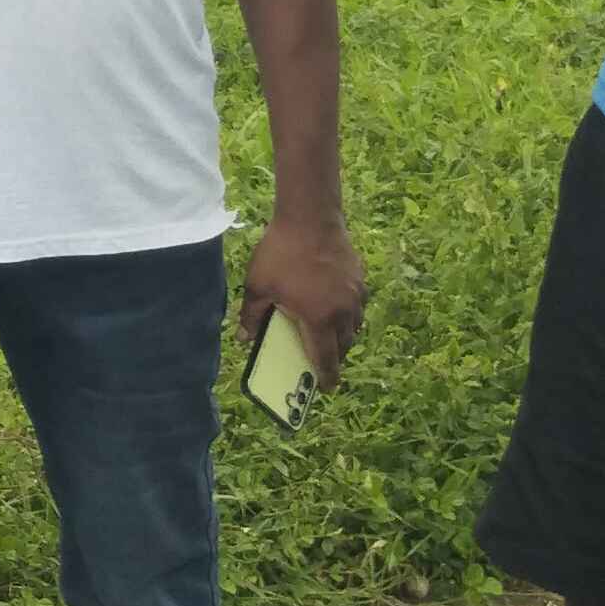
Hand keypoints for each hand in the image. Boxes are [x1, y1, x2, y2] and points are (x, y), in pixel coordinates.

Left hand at [238, 211, 366, 388]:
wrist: (310, 217)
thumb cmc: (281, 253)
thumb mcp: (258, 286)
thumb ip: (251, 316)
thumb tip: (244, 338)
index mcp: (319, 320)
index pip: (326, 359)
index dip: (327, 377)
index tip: (326, 388)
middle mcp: (343, 312)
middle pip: (344, 345)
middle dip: (335, 357)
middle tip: (323, 361)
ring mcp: (355, 294)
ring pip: (354, 326)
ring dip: (344, 336)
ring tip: (330, 335)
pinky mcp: (360, 278)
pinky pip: (358, 305)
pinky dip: (349, 313)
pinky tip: (336, 305)